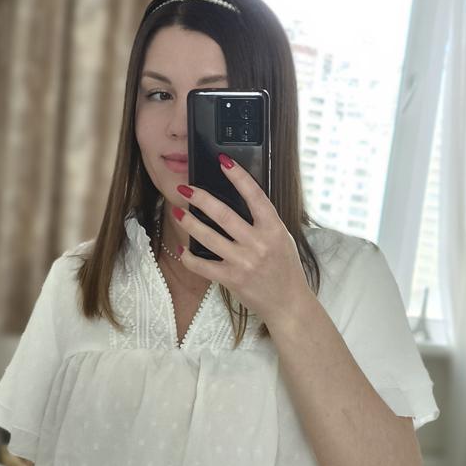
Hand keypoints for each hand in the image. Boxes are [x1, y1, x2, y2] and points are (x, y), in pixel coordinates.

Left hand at [167, 153, 311, 330]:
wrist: (288, 303)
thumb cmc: (286, 269)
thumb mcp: (282, 239)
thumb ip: (264, 222)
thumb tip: (241, 200)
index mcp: (274, 229)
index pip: (255, 196)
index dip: (238, 177)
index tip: (223, 162)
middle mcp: (258, 244)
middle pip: (223, 214)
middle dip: (201, 198)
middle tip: (185, 187)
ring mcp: (243, 262)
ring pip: (208, 237)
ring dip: (189, 223)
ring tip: (177, 212)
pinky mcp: (231, 279)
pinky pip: (203, 266)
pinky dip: (189, 257)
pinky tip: (182, 249)